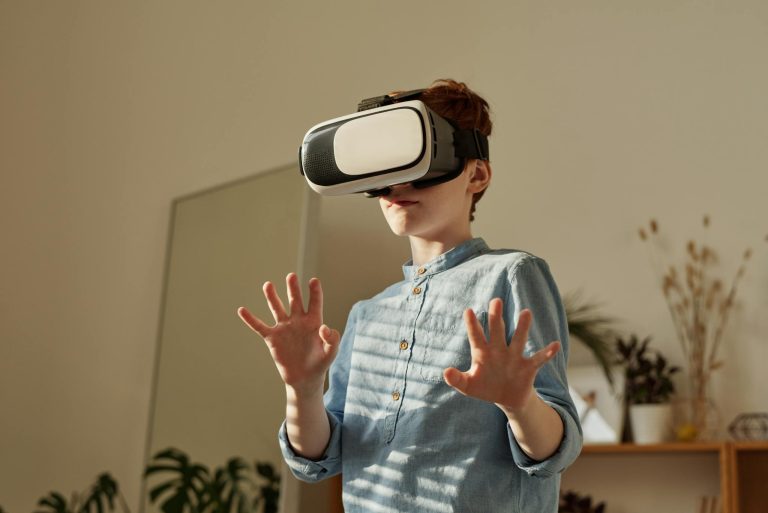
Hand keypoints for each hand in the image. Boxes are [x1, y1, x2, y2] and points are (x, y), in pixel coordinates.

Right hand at [237, 273, 339, 392]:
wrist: (304, 379)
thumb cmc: (320, 364)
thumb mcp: (331, 353)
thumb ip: (332, 340)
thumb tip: (324, 327)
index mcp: (314, 322)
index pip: (315, 303)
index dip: (314, 292)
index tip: (313, 281)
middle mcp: (298, 321)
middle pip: (295, 300)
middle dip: (293, 288)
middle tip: (291, 276)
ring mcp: (284, 328)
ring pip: (277, 308)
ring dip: (272, 297)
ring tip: (268, 284)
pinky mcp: (272, 338)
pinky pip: (259, 326)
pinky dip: (250, 319)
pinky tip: (242, 310)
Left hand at [443, 299, 560, 412]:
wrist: (506, 398)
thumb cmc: (484, 388)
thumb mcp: (468, 386)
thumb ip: (457, 379)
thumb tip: (446, 372)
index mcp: (482, 353)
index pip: (476, 336)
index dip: (472, 325)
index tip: (468, 311)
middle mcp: (499, 350)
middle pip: (497, 331)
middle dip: (497, 317)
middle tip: (496, 301)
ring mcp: (514, 357)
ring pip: (518, 339)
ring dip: (522, 327)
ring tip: (526, 312)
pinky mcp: (528, 367)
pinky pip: (538, 359)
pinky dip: (547, 353)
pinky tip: (555, 345)